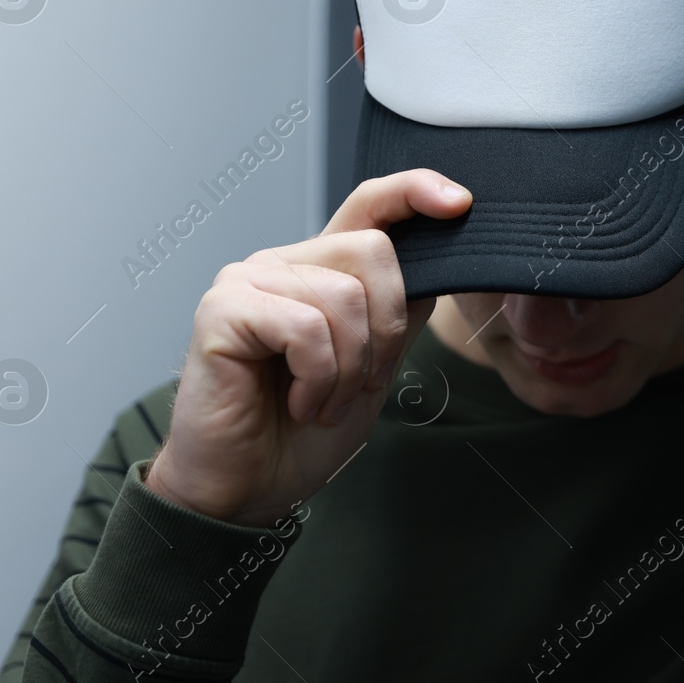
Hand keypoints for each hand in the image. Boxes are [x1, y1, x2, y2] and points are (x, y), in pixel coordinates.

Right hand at [144, 169, 471, 526]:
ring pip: (344, 296)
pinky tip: (298, 403)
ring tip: (322, 403)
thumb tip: (444, 265)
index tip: (460, 203)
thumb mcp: (375, 366)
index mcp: (320, 270)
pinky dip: (318, 377)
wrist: (249, 491)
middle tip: (363, 383)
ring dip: (350, 369)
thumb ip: (401, 312)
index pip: (370, 205)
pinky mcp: (223, 309)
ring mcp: (248, 281)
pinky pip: (307, 326)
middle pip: (372, 251)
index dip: (415, 191)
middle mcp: (283, 264)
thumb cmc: (303, 432)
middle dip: (387, 329)